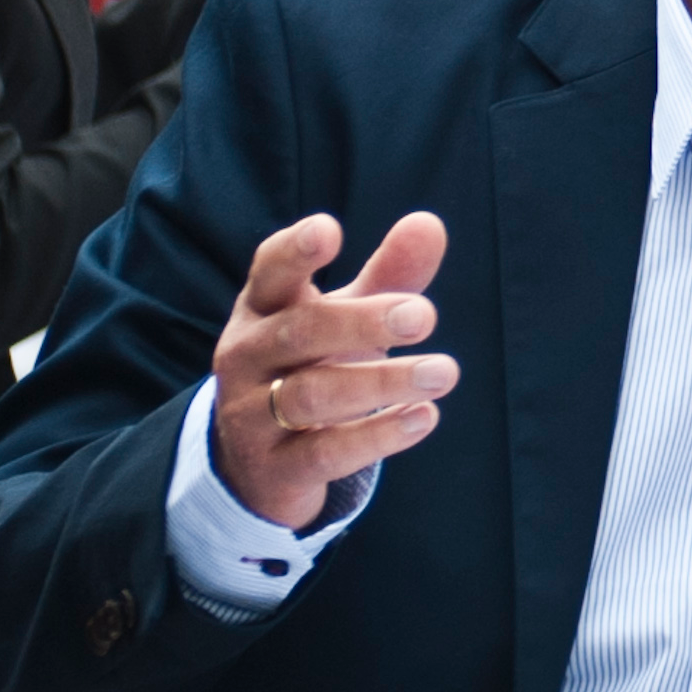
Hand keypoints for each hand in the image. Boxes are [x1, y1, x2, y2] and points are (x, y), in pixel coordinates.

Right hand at [205, 206, 458, 533]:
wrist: (258, 464)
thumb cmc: (310, 366)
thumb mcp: (344, 319)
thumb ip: (387, 276)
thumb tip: (430, 223)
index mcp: (261, 310)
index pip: (270, 272)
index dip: (295, 250)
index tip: (330, 229)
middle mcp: (247, 357)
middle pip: (299, 331)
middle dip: (362, 322)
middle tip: (425, 316)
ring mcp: (252, 416)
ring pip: (312, 395)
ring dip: (382, 383)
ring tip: (444, 373)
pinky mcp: (274, 469)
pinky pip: (324, 453)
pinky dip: (376, 436)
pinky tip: (424, 418)